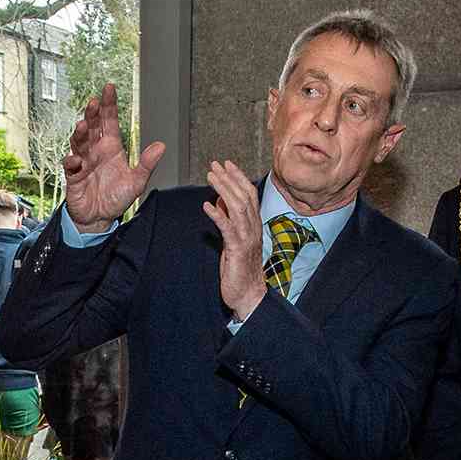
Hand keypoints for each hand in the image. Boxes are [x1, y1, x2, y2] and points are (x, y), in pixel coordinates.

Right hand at [63, 84, 165, 230]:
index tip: (109, 88)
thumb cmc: (116, 198)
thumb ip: (146, 164)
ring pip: (79, 142)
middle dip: (92, 114)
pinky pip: (70, 166)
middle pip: (92, 127)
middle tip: (94, 102)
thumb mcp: (136, 182)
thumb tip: (160, 146)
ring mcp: (83, 162)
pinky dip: (72, 161)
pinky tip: (76, 159)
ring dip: (80, 133)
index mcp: (111, 148)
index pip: (109, 121)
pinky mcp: (74, 176)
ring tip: (83, 126)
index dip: (109, 105)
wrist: (99, 218)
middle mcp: (96, 151)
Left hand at [205, 160, 267, 321]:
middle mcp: (253, 228)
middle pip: (244, 196)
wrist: (248, 294)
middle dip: (229, 178)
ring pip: (238, 207)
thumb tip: (220, 201)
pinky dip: (218, 214)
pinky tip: (207, 206)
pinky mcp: (238, 250)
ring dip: (223, 190)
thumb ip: (229, 220)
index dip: (238, 177)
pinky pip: (228, 228)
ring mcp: (247, 238)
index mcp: (253, 225)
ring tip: (211, 177)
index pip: (249, 195)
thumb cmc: (240, 269)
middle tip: (215, 165)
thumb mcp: (233, 240)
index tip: (227, 164)